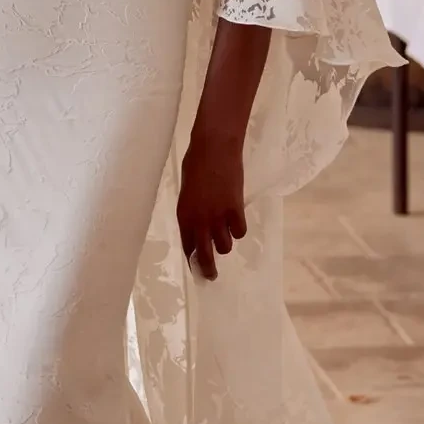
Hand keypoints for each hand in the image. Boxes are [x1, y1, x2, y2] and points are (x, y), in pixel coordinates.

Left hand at [177, 128, 246, 279]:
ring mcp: (218, 217)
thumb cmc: (196, 163)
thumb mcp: (187, 190)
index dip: (192, 258)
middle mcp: (199, 221)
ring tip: (225, 236)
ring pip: (224, 246)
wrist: (215, 147)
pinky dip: (238, 230)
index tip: (195, 266)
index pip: (188, 246)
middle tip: (211, 276)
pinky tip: (236, 222)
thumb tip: (199, 225)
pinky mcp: (236, 210)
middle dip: (207, 269)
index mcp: (184, 215)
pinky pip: (240, 232)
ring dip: (225, 243)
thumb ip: (192, 210)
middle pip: (205, 256)